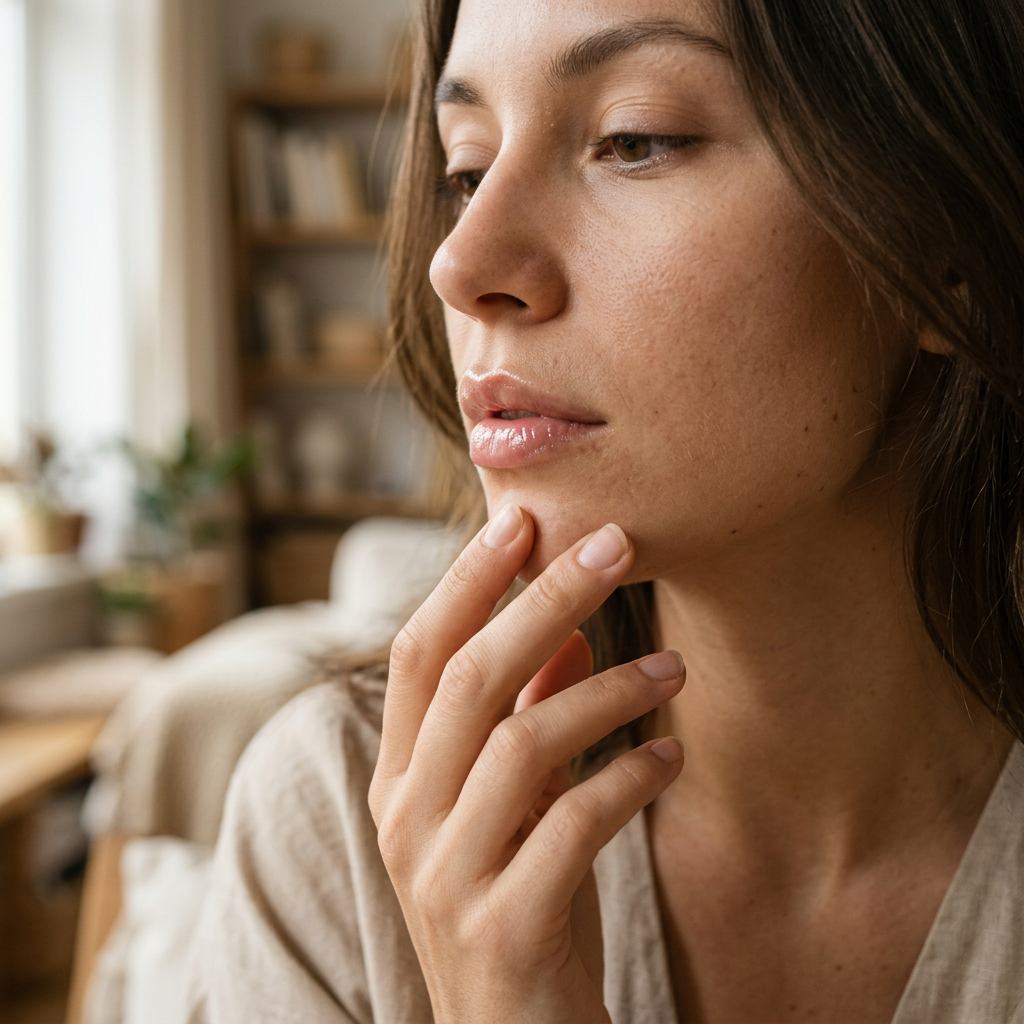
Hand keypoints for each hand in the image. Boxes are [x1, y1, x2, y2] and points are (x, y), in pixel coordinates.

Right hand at [369, 505, 685, 1023]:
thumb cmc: (521, 904)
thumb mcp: (518, 804)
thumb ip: (526, 715)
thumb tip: (565, 628)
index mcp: (399, 780)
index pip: (418, 654)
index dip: (467, 582)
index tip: (523, 520)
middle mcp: (405, 819)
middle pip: (468, 678)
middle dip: (542, 600)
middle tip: (613, 545)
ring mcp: (445, 876)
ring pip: (520, 742)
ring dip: (607, 690)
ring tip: (675, 670)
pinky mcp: (503, 928)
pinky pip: (572, 826)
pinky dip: (628, 778)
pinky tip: (670, 756)